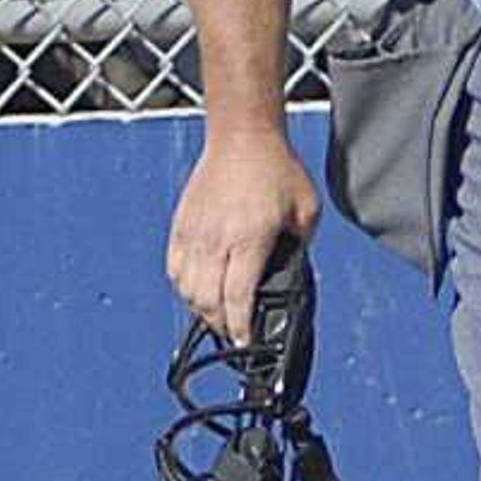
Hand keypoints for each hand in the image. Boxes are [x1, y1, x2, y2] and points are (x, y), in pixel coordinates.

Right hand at [166, 125, 319, 334]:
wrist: (242, 136)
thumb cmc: (277, 170)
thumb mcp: (306, 212)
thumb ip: (299, 249)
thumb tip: (289, 276)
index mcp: (249, 238)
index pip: (237, 298)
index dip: (240, 328)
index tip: (246, 344)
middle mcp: (216, 239)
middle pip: (207, 301)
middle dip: (221, 326)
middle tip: (235, 336)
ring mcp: (194, 233)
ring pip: (186, 289)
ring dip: (201, 310)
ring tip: (217, 317)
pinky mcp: (181, 225)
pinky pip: (174, 269)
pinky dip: (184, 288)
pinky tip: (198, 291)